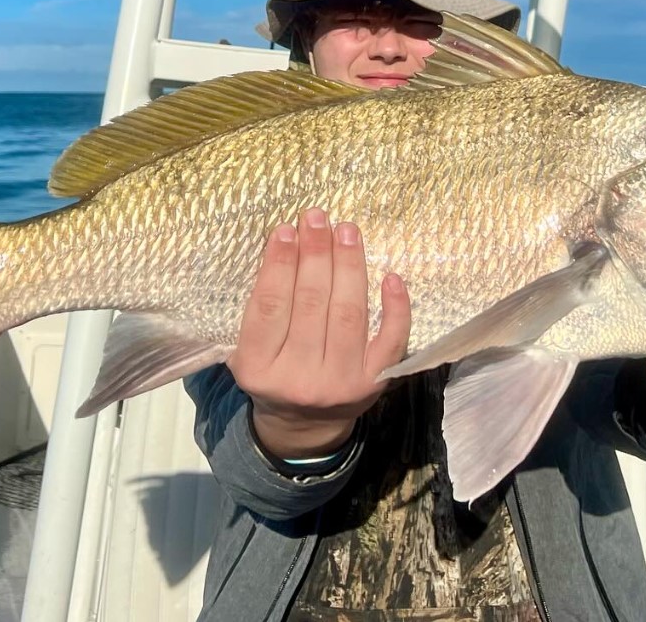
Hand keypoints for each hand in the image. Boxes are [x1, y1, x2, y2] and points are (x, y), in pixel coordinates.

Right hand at [227, 208, 411, 459]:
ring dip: (349, 267)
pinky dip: (396, 309)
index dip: (278, 265)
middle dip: (316, 255)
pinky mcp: (373, 384)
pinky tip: (392, 275)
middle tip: (318, 218)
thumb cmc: (274, 373)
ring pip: (348, 315)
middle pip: (311, 305)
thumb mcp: (249, 350)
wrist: (304, 427)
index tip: (285, 230)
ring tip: (346, 231)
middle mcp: (299, 379)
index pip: (268, 308)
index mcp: (258, 369)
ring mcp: (340, 384)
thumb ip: (260, 310)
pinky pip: (391, 342)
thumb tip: (285, 243)